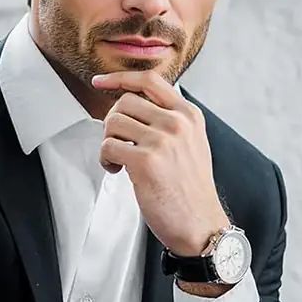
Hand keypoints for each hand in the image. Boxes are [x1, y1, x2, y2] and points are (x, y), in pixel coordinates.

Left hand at [91, 70, 228, 256]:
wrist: (201, 224)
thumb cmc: (191, 189)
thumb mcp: (192, 143)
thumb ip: (170, 119)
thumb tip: (130, 103)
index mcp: (190, 115)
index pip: (150, 79)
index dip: (119, 77)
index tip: (100, 81)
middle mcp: (178, 123)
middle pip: (125, 101)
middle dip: (114, 122)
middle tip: (119, 143)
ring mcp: (162, 141)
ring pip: (113, 122)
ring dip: (109, 142)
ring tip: (119, 160)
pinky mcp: (145, 161)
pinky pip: (108, 146)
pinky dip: (107, 160)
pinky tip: (119, 171)